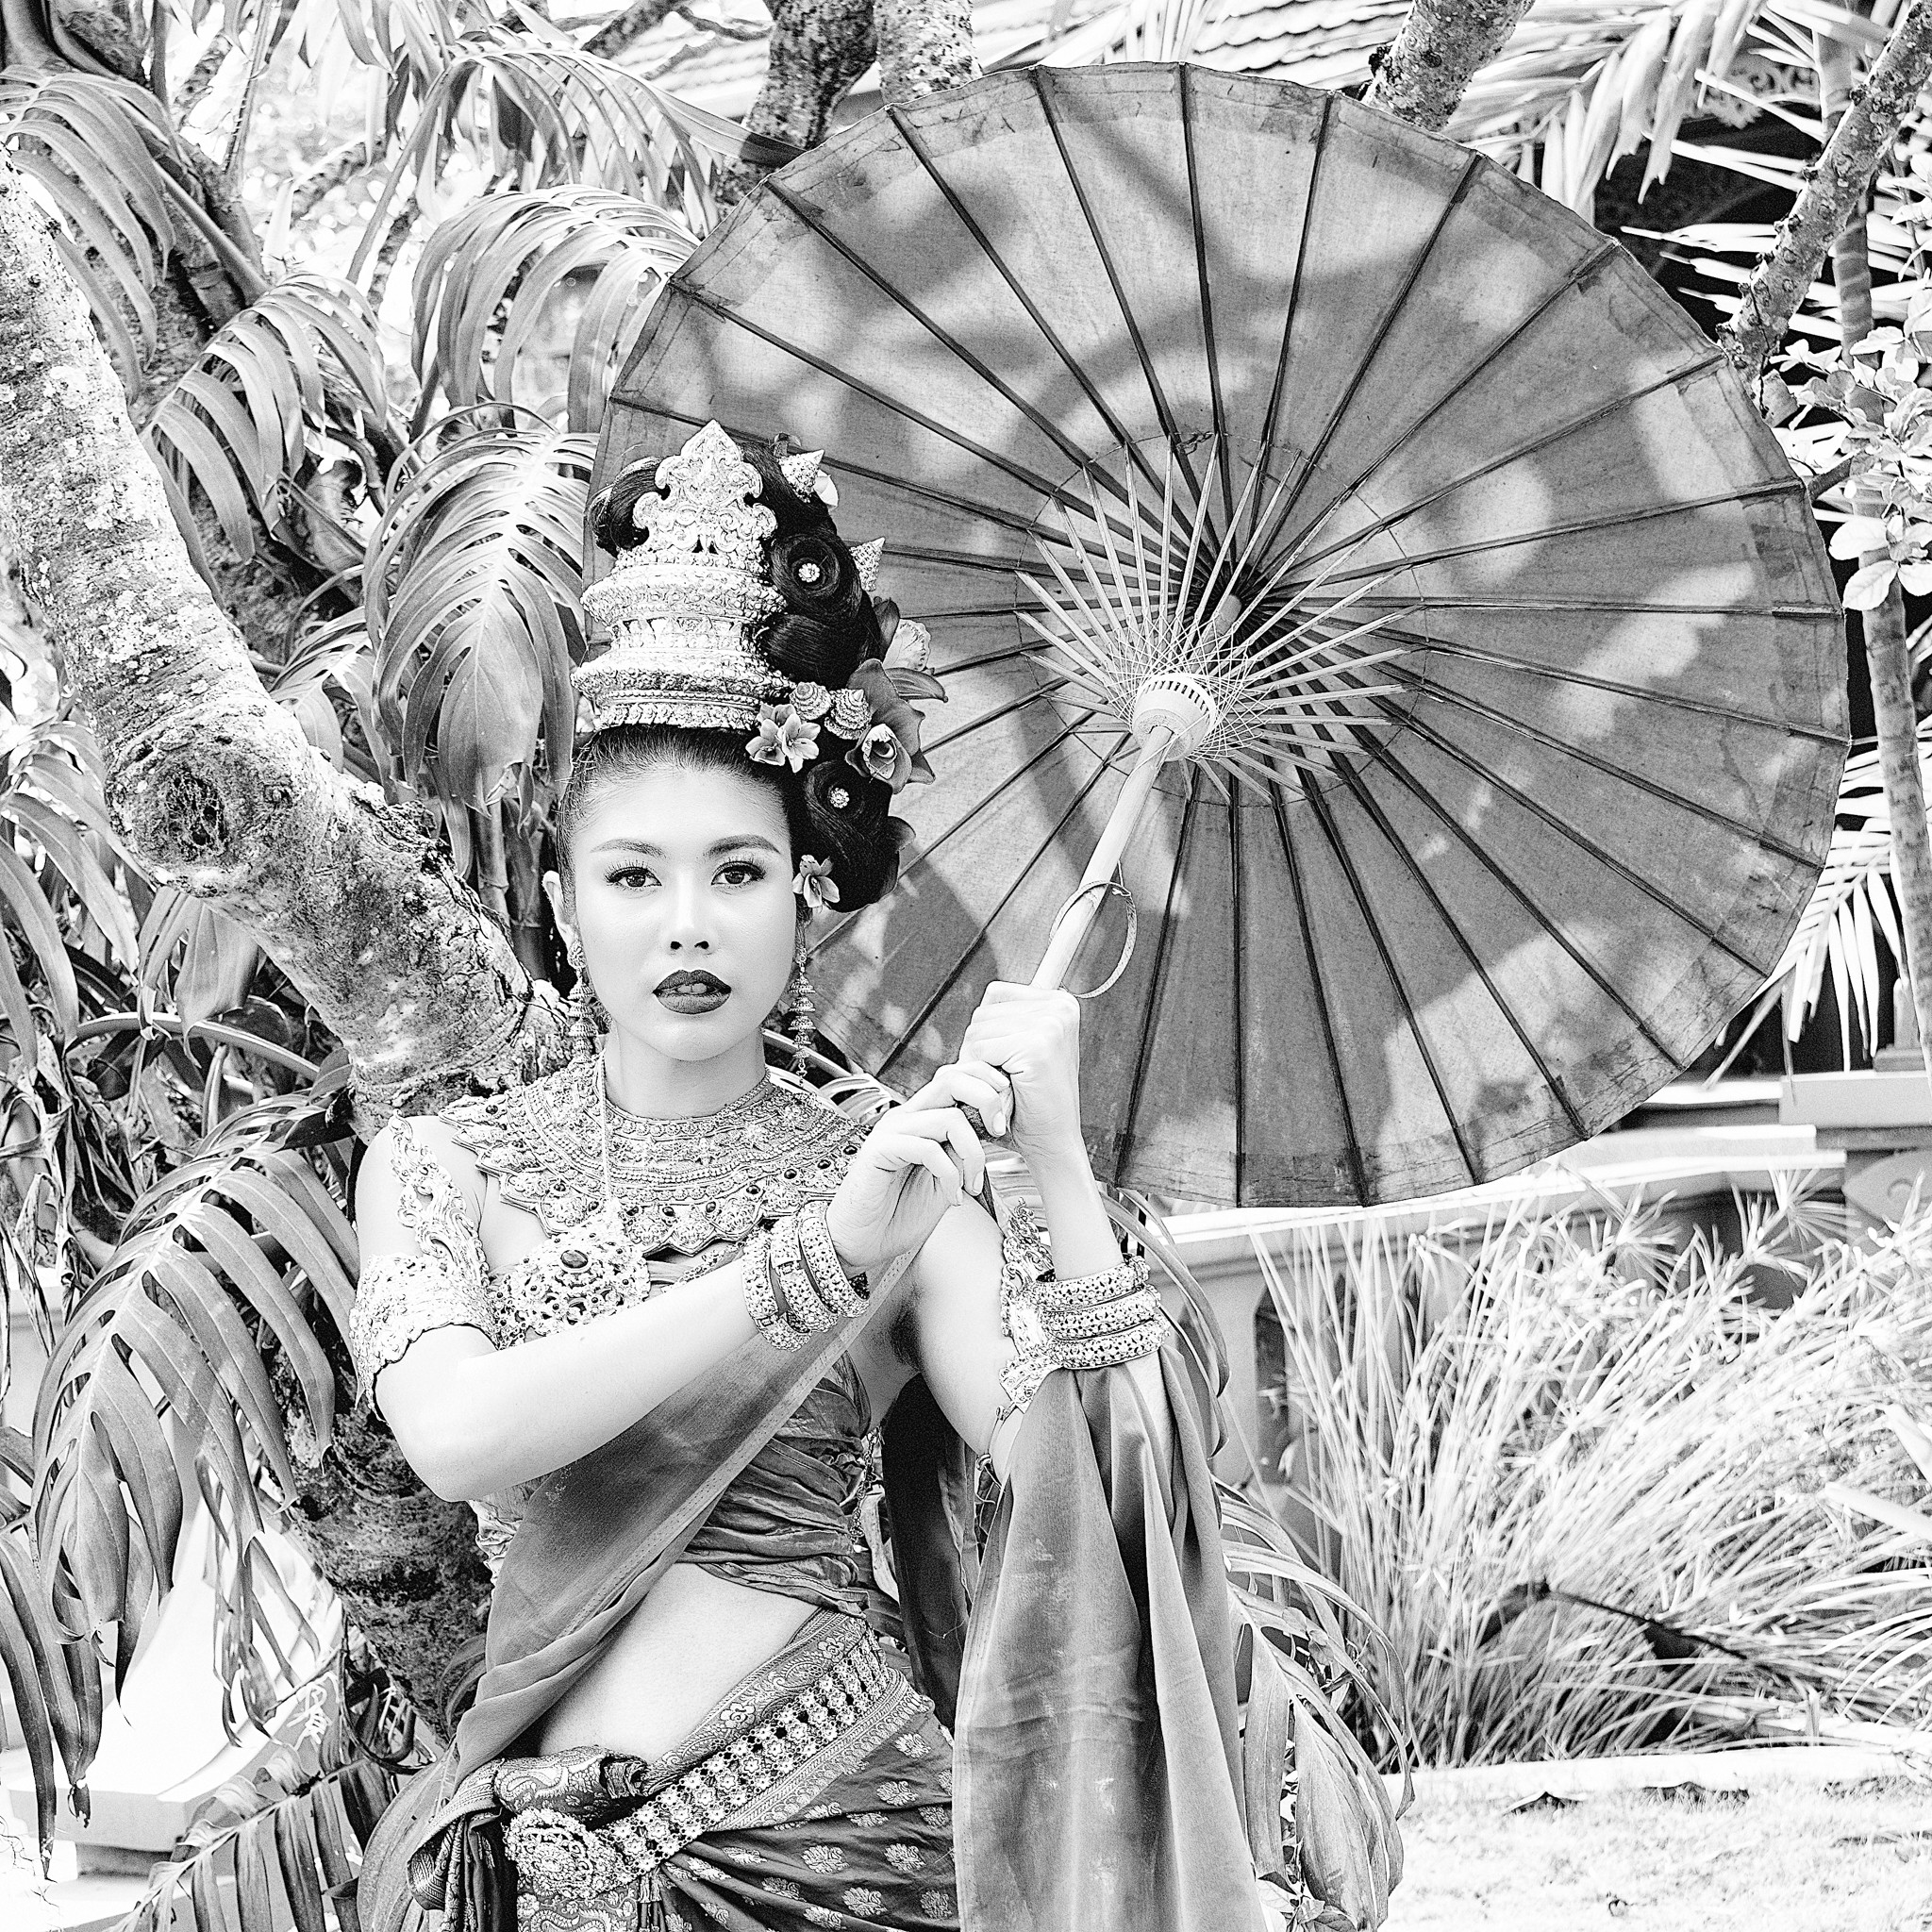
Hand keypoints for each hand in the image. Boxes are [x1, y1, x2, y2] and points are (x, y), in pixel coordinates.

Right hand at [825, 1061, 1010, 1277]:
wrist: (861, 1242)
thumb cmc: (899, 1214)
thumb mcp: (946, 1181)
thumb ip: (963, 1154)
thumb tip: (989, 1135)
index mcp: (921, 1118)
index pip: (955, 1079)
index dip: (987, 1087)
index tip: (1006, 1118)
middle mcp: (906, 1117)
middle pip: (951, 1080)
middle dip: (986, 1099)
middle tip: (1000, 1130)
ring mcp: (891, 1131)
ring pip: (948, 1118)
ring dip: (973, 1154)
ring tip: (973, 1185)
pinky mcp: (879, 1150)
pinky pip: (927, 1148)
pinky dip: (950, 1174)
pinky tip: (953, 1197)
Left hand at [959, 983, 1083, 1159]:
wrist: (1052, 1142)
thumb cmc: (1032, 1103)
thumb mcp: (1023, 1048)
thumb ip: (1010, 1017)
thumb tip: (988, 995)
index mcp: (1060, 1002)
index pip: (995, 995)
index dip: (989, 1031)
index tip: (1009, 1060)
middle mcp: (1060, 1007)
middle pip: (983, 1012)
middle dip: (981, 1048)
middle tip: (1006, 1078)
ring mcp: (1051, 1025)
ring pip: (978, 1031)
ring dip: (980, 1063)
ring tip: (1008, 1083)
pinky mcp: (1037, 1046)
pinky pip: (981, 1050)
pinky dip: (983, 1074)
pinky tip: (1007, 1089)